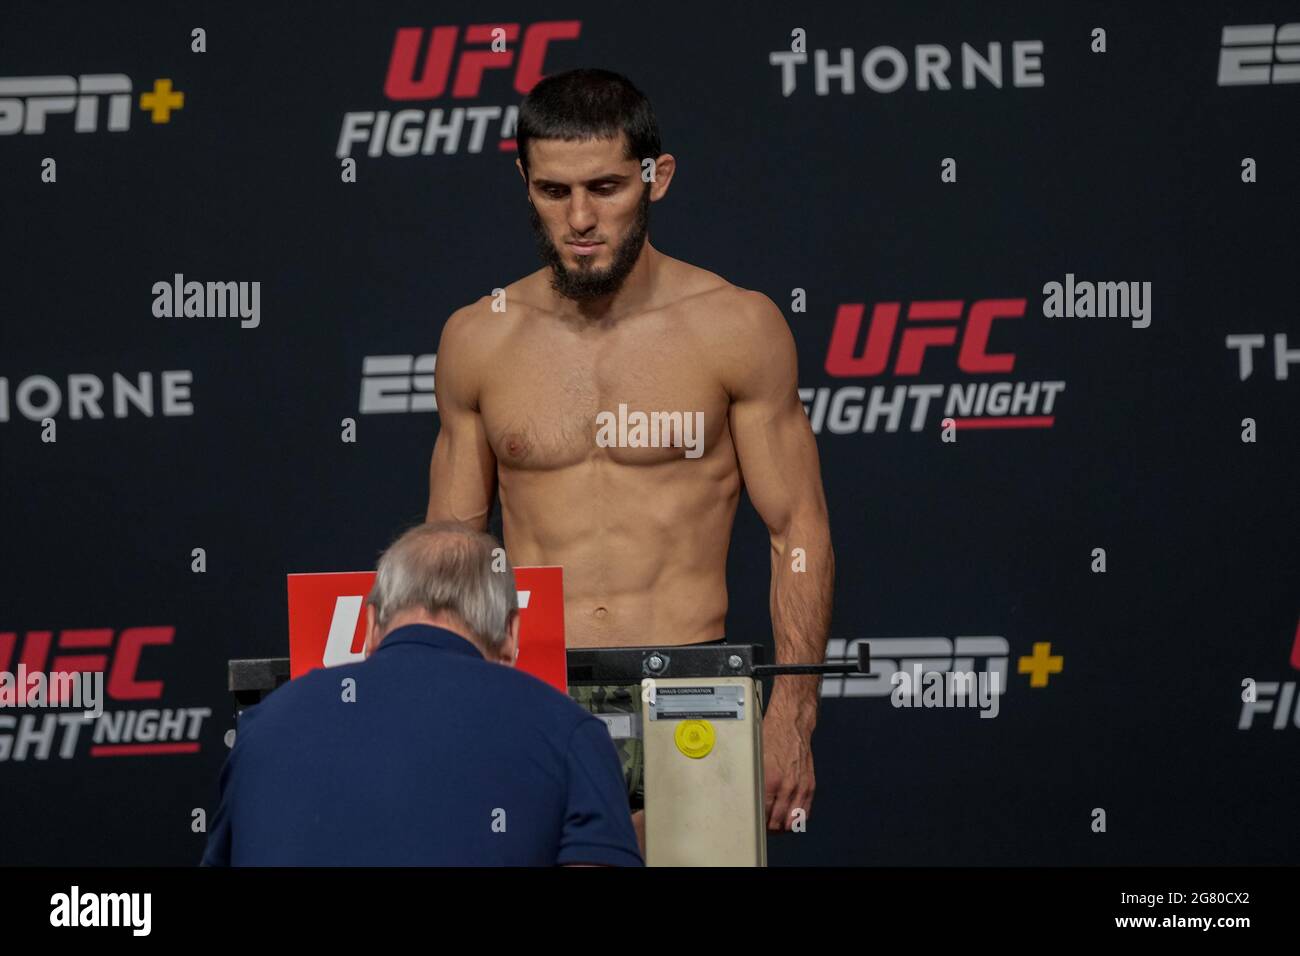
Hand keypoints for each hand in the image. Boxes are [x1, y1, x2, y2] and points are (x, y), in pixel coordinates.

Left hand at [762, 710, 814, 831]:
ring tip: (777, 827)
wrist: (792, 724)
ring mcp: (800, 786)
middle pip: (778, 821)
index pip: (764, 814)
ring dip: (784, 826)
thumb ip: (754, 780)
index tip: (755, 824)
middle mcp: (786, 785)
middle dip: (770, 828)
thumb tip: (748, 797)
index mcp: (770, 780)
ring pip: (793, 820)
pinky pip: (805, 810)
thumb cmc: (772, 736)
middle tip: (764, 829)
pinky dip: (798, 819)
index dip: (759, 823)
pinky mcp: (809, 784)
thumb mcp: (755, 759)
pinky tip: (791, 819)